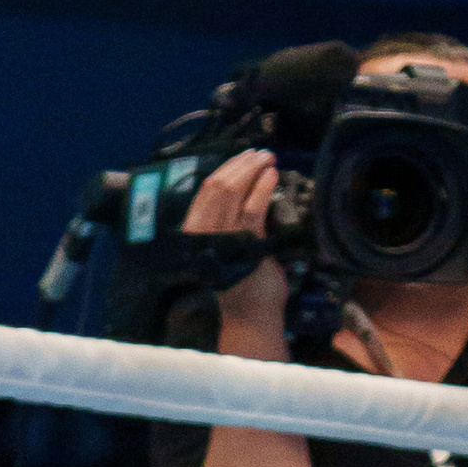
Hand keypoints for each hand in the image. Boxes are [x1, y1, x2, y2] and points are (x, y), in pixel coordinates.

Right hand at [178, 148, 289, 353]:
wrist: (250, 313)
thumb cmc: (243, 280)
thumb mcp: (230, 246)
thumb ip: (229, 221)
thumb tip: (243, 190)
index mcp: (196, 231)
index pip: (206, 191)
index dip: (225, 169)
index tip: (243, 156)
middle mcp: (203, 233)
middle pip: (218, 188)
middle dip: (241, 165)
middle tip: (260, 153)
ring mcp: (221, 238)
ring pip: (234, 194)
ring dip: (253, 171)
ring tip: (268, 159)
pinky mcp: (243, 245)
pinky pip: (252, 210)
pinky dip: (262, 189)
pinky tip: (272, 177)